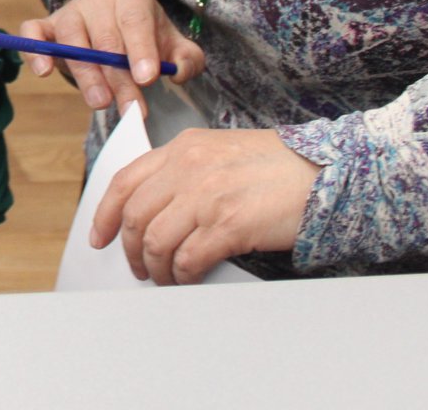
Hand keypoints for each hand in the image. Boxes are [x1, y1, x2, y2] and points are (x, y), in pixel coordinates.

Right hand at [19, 0, 203, 113]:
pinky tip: (43, 72)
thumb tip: (177, 73)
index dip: (140, 49)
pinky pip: (33, 32)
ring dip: (85, 73)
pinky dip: (34, 50)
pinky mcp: (46, 25)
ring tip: (99, 102)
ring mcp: (70, 10)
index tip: (147, 79)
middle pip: (105, 36)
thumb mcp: (175, 48)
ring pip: (71, 37)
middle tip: (131, 108)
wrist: (117, 29)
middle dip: (118, 77)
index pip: (135, 19)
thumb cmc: (147, 41)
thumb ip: (187, 60)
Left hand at [91, 127, 319, 284]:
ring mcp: (207, 196)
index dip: (105, 213)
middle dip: (131, 249)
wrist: (328, 173)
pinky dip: (181, 276)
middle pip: (137, 216)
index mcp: (183, 148)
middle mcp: (188, 168)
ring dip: (155, 268)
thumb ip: (187, 171)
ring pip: (157, 241)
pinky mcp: (228, 225)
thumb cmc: (280, 166)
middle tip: (137, 267)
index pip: (126, 181)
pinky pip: (187, 259)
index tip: (100, 236)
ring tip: (163, 279)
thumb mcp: (222, 152)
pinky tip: (187, 280)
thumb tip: (159, 211)